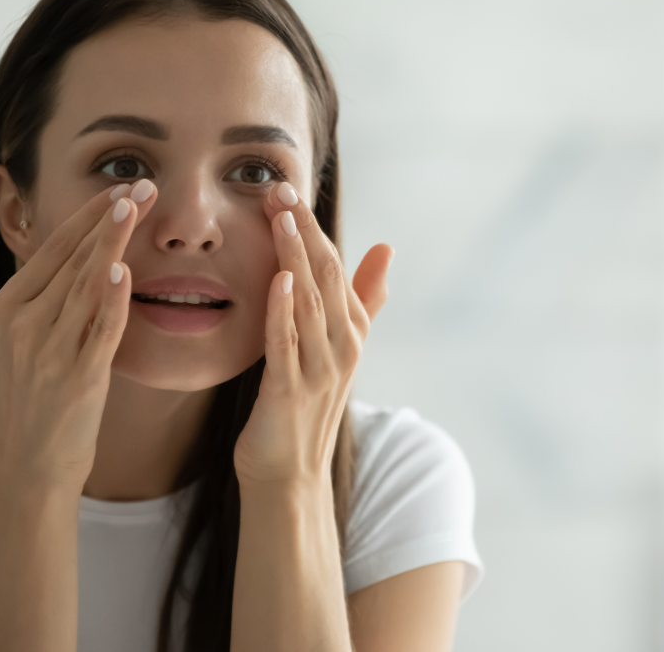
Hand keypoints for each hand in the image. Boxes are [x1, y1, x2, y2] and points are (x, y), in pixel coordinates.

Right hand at [0, 180, 156, 488]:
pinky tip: (122, 271)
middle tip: (145, 184)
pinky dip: (110, 302)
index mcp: (8, 307)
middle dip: (110, 219)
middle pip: (74, 260)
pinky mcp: (80, 378)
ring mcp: (53, 351)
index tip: (119, 188)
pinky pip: (99, 332)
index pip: (52, 250)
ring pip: (87, 286)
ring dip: (112, 244)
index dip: (87, 217)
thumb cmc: (8, 399)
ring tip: (136, 207)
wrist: (27, 465)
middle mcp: (27, 324)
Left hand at [233, 182, 392, 485]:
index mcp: (350, 331)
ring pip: (309, 303)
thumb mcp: (336, 347)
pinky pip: (287, 344)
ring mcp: (319, 370)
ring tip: (280, 218)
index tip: (288, 189)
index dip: (312, 226)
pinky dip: (284, 310)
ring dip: (295, 258)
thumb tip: (386, 248)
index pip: (334, 267)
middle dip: (304, 230)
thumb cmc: (304, 407)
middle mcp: (341, 347)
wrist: (287, 474)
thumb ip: (362, 299)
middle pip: (325, 277)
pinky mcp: (290, 392)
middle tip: (279, 189)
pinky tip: (278, 280)